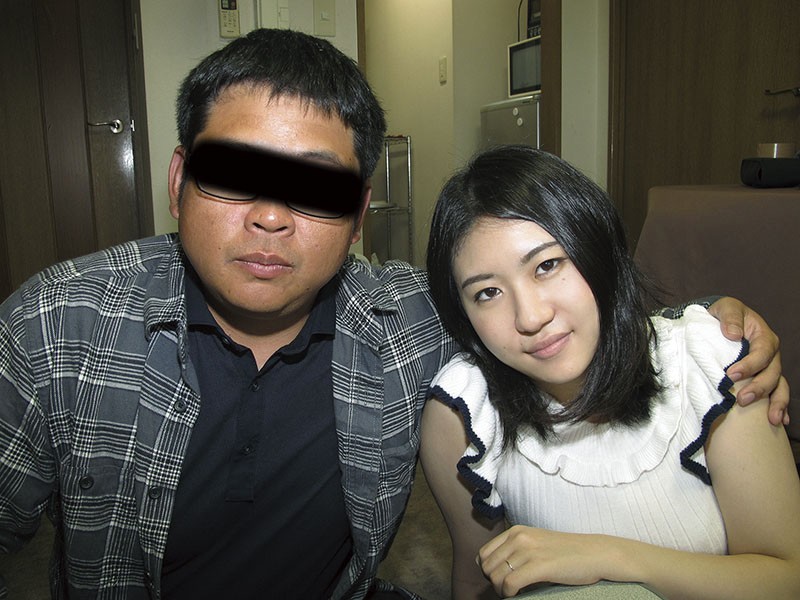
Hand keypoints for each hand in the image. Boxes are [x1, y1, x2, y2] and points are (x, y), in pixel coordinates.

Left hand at [477, 526, 608, 596]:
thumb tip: (486, 566)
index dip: (487, 571)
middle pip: (487, 567)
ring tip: (513, 594)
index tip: (499, 580)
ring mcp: (529, 550)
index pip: (483, 553)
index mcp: (516, 531)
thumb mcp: (535, 543)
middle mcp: (519, 537)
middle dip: (493, 583)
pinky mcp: (540, 565)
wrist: (594, 553)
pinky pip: (510, 584)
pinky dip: (509, 594)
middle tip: (507, 591)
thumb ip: (513, 549)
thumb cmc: (566, 553)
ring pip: (496, 577)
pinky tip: (518, 595)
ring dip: (501, 591)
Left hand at [707, 297, 788, 426]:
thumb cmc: (723, 314)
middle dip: (759, 388)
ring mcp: (769, 367)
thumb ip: (730, 317)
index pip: (762, 352)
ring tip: (771, 419)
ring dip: (776, 403)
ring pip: (779, 386)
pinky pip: (776, 393)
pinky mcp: (762, 377)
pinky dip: (780, 407)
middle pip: (772, 373)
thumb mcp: (725, 307)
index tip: (731, 375)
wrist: (719, 321)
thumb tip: (733, 335)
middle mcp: (771, 354)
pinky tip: (780, 421)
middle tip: (742, 400)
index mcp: (763, 336)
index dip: (750, 365)